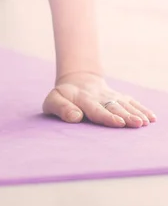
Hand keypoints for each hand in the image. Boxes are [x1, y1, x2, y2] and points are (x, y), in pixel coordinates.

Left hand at [42, 72, 156, 127]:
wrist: (77, 81)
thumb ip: (61, 108)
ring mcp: (111, 96)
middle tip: (137, 124)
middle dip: (126, 115)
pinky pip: (132, 102)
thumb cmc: (62, 97)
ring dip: (136, 113)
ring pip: (125, 104)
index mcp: (83, 99)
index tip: (118, 122)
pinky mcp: (120, 97)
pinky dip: (142, 109)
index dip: (107, 116)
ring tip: (144, 122)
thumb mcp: (53, 101)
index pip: (96, 109)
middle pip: (114, 107)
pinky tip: (151, 118)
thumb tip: (74, 117)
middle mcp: (100, 97)